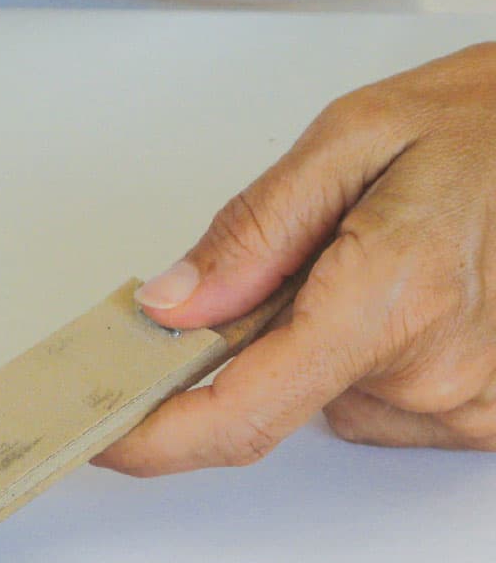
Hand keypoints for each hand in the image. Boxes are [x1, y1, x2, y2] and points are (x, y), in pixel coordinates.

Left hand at [94, 42, 495, 475]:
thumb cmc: (488, 123)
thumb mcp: (354, 138)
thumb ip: (254, 232)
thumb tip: (172, 307)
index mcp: (391, 298)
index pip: (241, 411)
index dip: (157, 440)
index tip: (105, 438)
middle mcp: (435, 373)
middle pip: (274, 397)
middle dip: (253, 341)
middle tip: (297, 258)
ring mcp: (469, 405)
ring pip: (325, 401)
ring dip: (317, 343)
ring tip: (374, 263)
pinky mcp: (485, 417)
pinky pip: (378, 405)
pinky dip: (364, 357)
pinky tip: (406, 296)